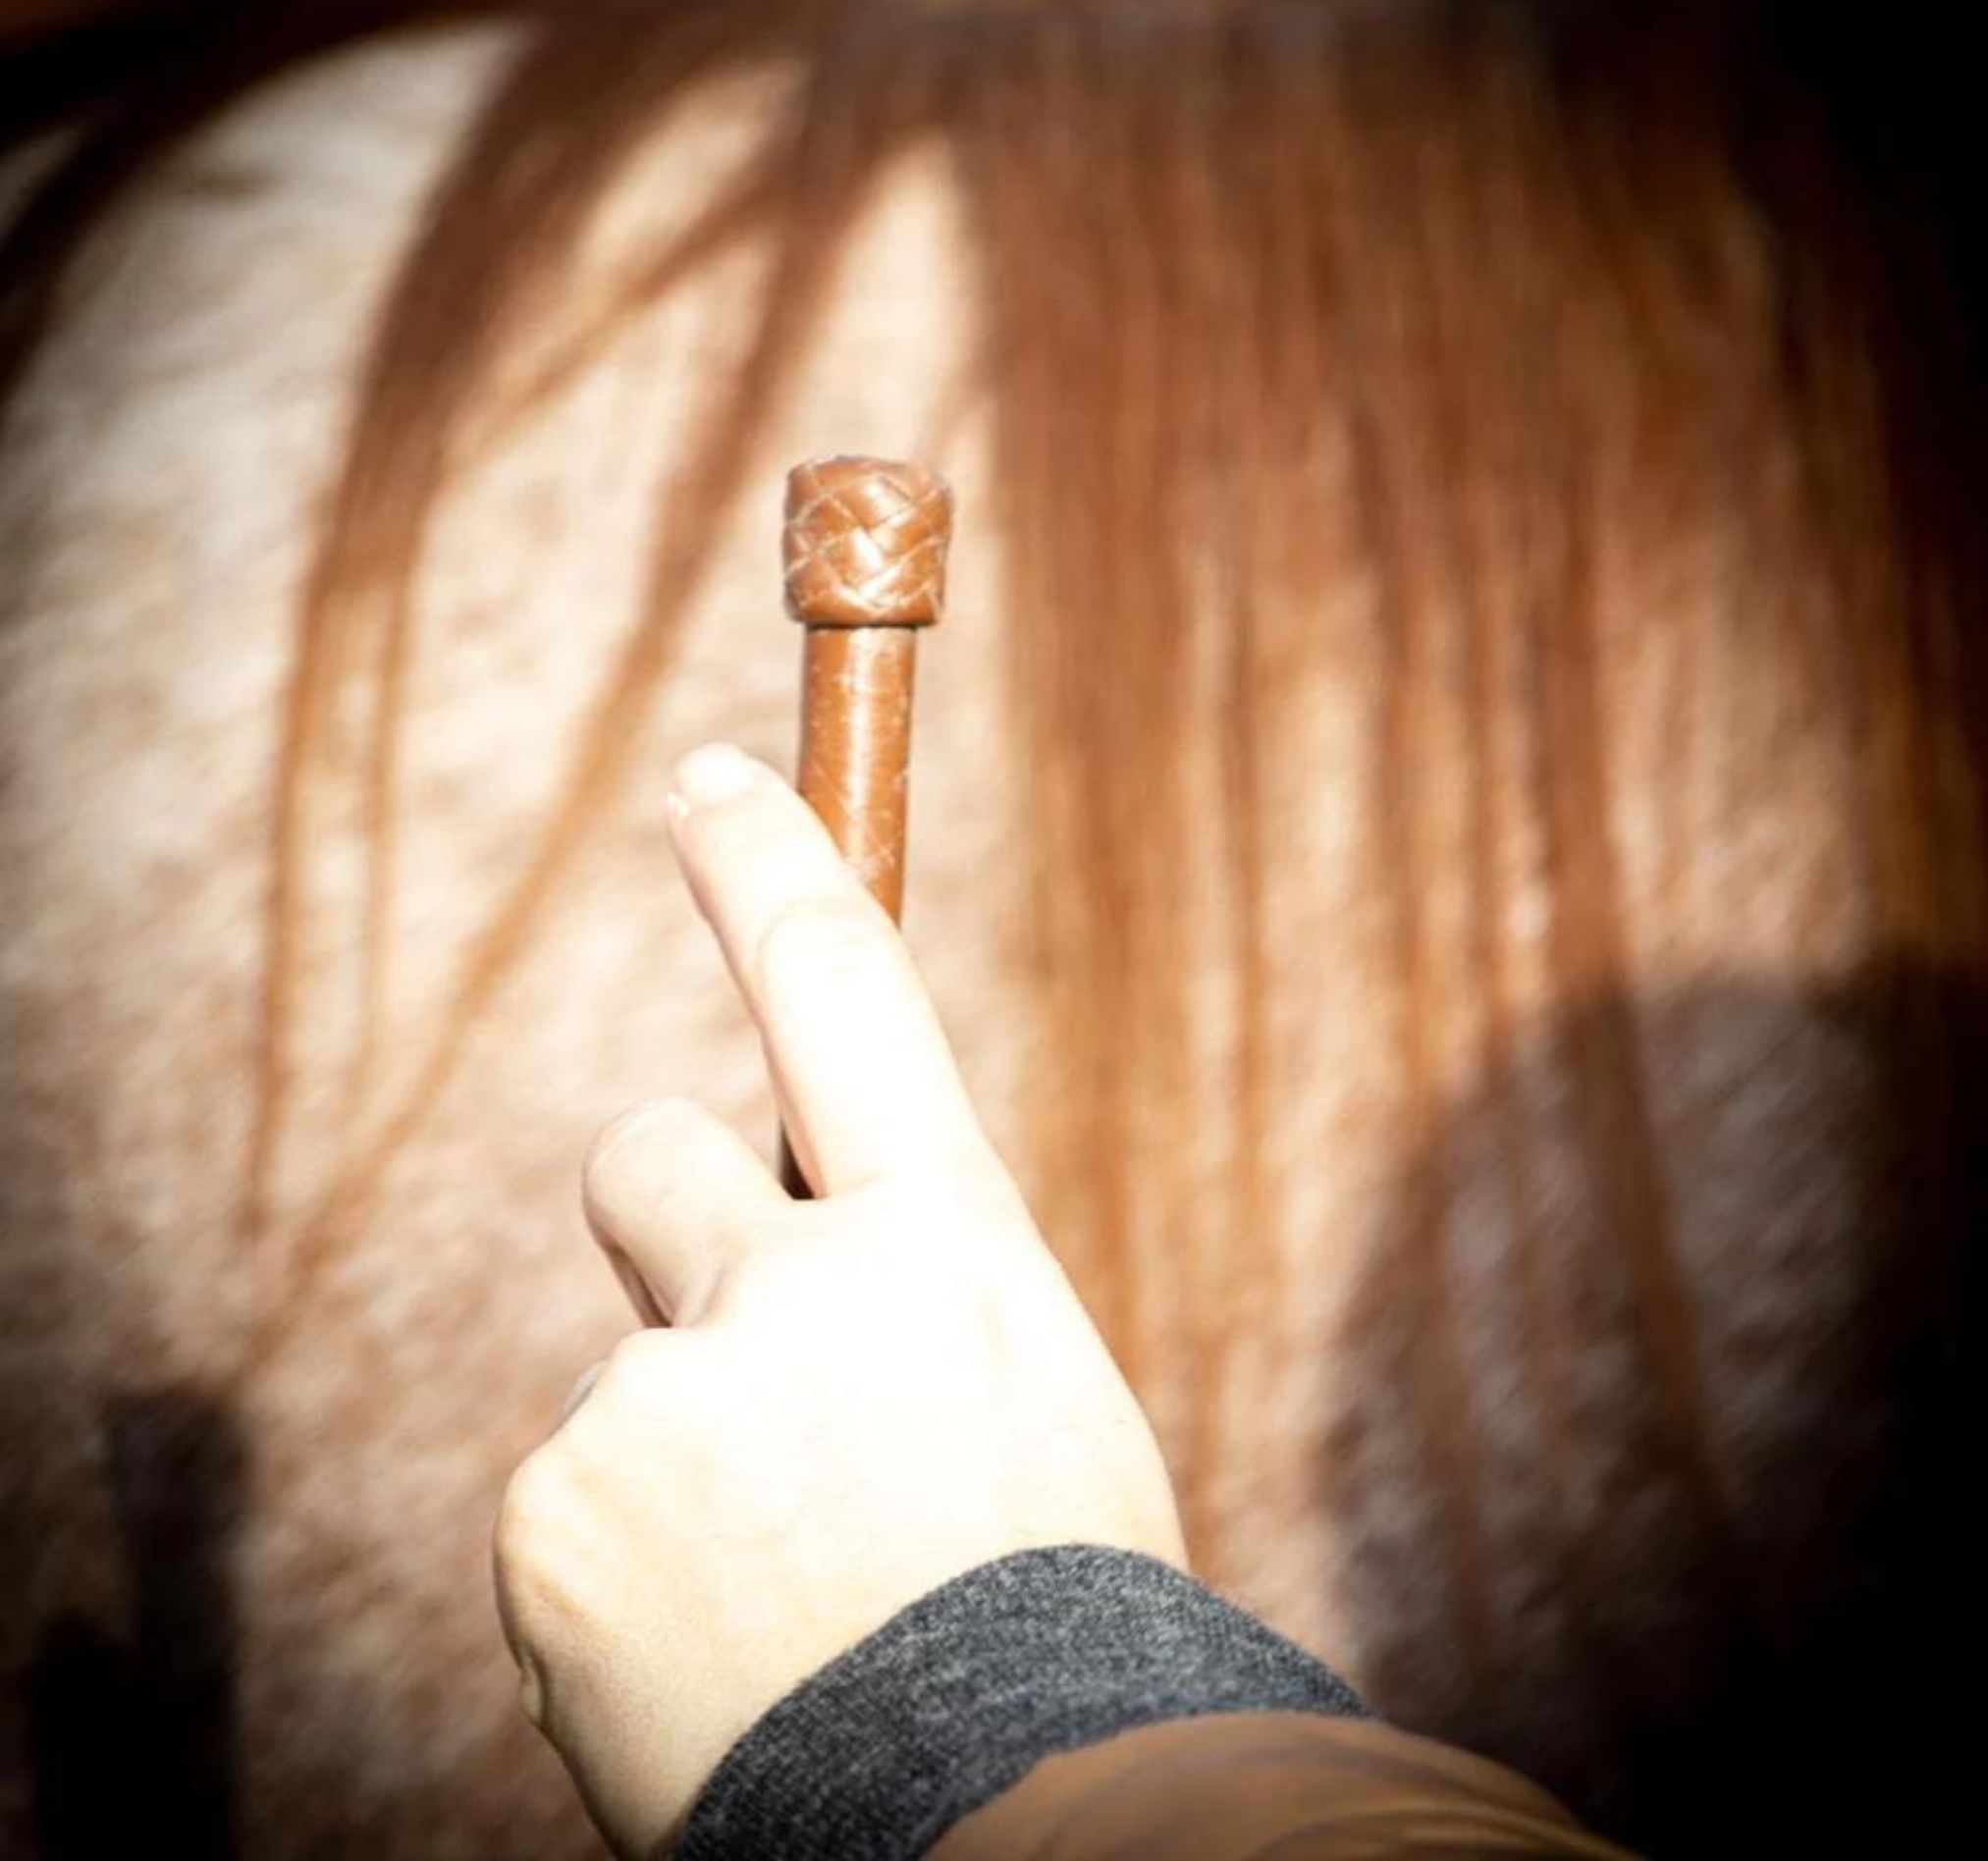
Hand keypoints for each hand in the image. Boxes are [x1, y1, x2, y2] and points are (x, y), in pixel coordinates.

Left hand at [492, 743, 1187, 1856]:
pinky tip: (716, 1665)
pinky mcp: (556, 1522)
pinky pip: (575, 1508)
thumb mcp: (1022, 1404)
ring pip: (625, 1371)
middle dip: (682, 1218)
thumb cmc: (1048, 1614)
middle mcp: (789, 1290)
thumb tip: (780, 1265)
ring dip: (682, 1459)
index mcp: (943, 1245)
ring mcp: (657, 1402)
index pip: (836, 988)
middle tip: (745, 1359)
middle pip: (653, 1152)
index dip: (766, 865)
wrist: (1004, 1820)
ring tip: (784, 1603)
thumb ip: (896, 1307)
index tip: (705, 781)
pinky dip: (628, 1576)